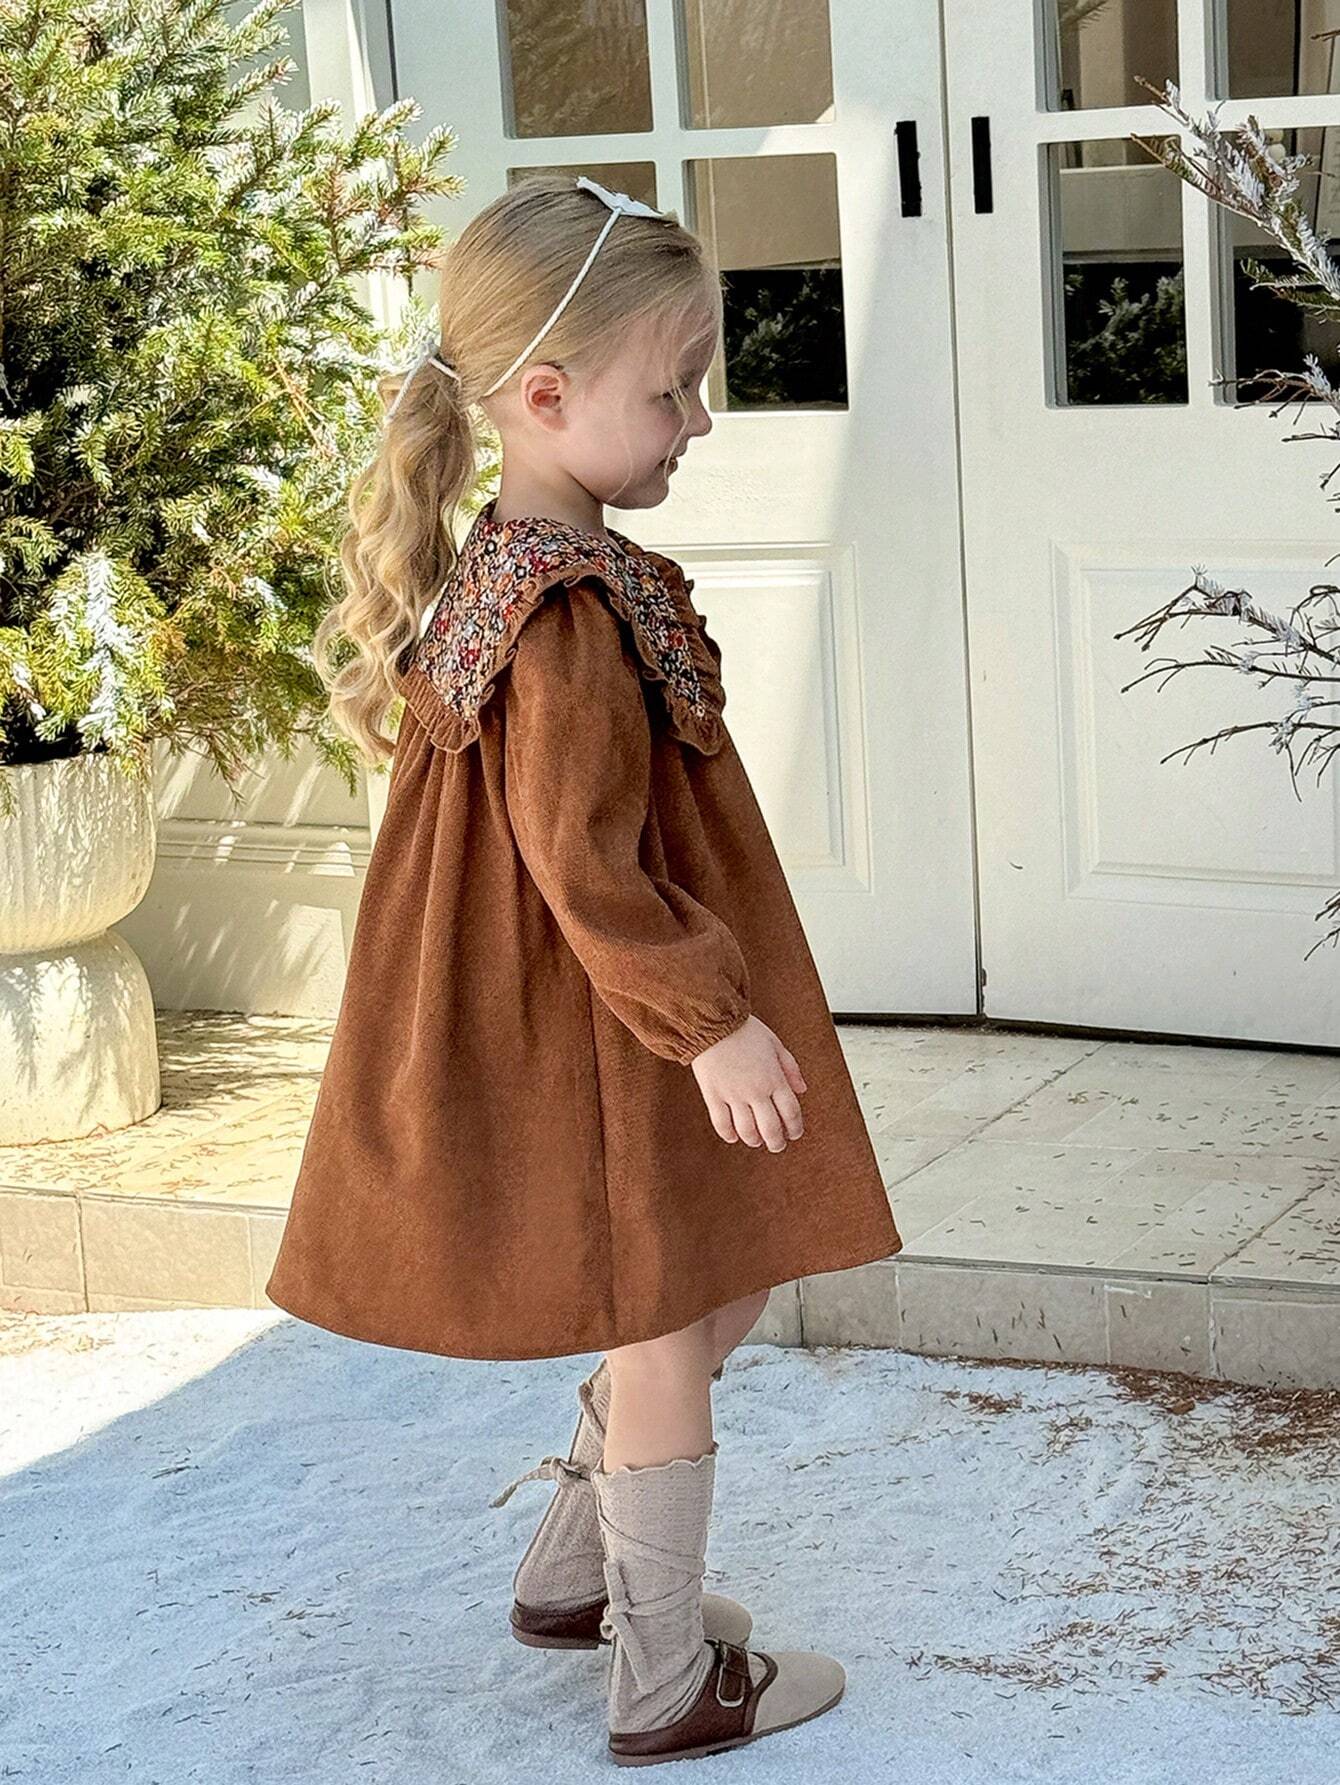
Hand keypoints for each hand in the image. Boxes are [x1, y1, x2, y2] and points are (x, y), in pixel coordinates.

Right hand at [690, 1015, 806, 1150]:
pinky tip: (733, 1136)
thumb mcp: (775, 1044)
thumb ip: (791, 1068)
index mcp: (774, 1078)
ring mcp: (734, 1095)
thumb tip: (802, 1089)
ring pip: (747, 1130)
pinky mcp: (713, 1095)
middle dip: (777, 1142)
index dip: (795, 1128)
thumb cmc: (744, 1029)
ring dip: (754, 1140)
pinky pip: (721, 1123)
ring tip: (757, 1141)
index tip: (794, 1133)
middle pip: (771, 1128)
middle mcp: (756, 1090)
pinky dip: (728, 1134)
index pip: (791, 1112)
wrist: (713, 1021)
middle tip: (777, 1146)